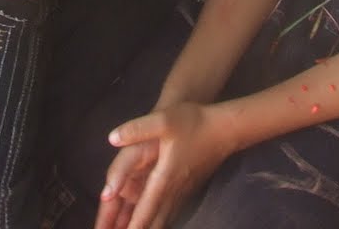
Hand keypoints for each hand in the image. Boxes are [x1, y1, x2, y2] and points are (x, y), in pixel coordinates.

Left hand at [97, 102, 233, 228]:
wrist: (225, 129)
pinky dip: (160, 223)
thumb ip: (137, 129)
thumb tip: (112, 138)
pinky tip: (157, 224)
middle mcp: (174, 191)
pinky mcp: (189, 190)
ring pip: (164, 220)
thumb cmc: (195, 124)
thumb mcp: (163, 120)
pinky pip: (171, 214)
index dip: (133, 226)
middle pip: (153, 221)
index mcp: (164, 178)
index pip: (145, 209)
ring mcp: (183, 192)